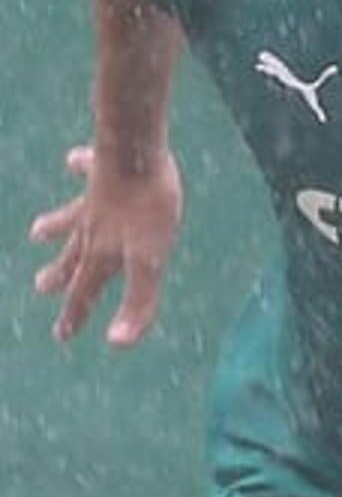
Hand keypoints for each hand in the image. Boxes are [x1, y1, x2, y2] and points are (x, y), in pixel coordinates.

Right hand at [30, 144, 182, 345]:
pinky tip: (72, 159)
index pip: (86, 291)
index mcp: (103, 253)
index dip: (75, 315)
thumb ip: (137, 300)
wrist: (137, 153)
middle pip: (74, 256)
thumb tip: (116, 343)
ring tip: (37, 232)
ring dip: (57, 225)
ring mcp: (95, 197)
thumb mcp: (149, 261)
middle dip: (60, 275)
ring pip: (72, 216)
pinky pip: (88, 168)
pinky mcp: (104, 167)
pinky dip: (79, 165)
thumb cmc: (147, 208)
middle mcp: (93, 228)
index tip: (62, 335)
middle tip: (41, 286)